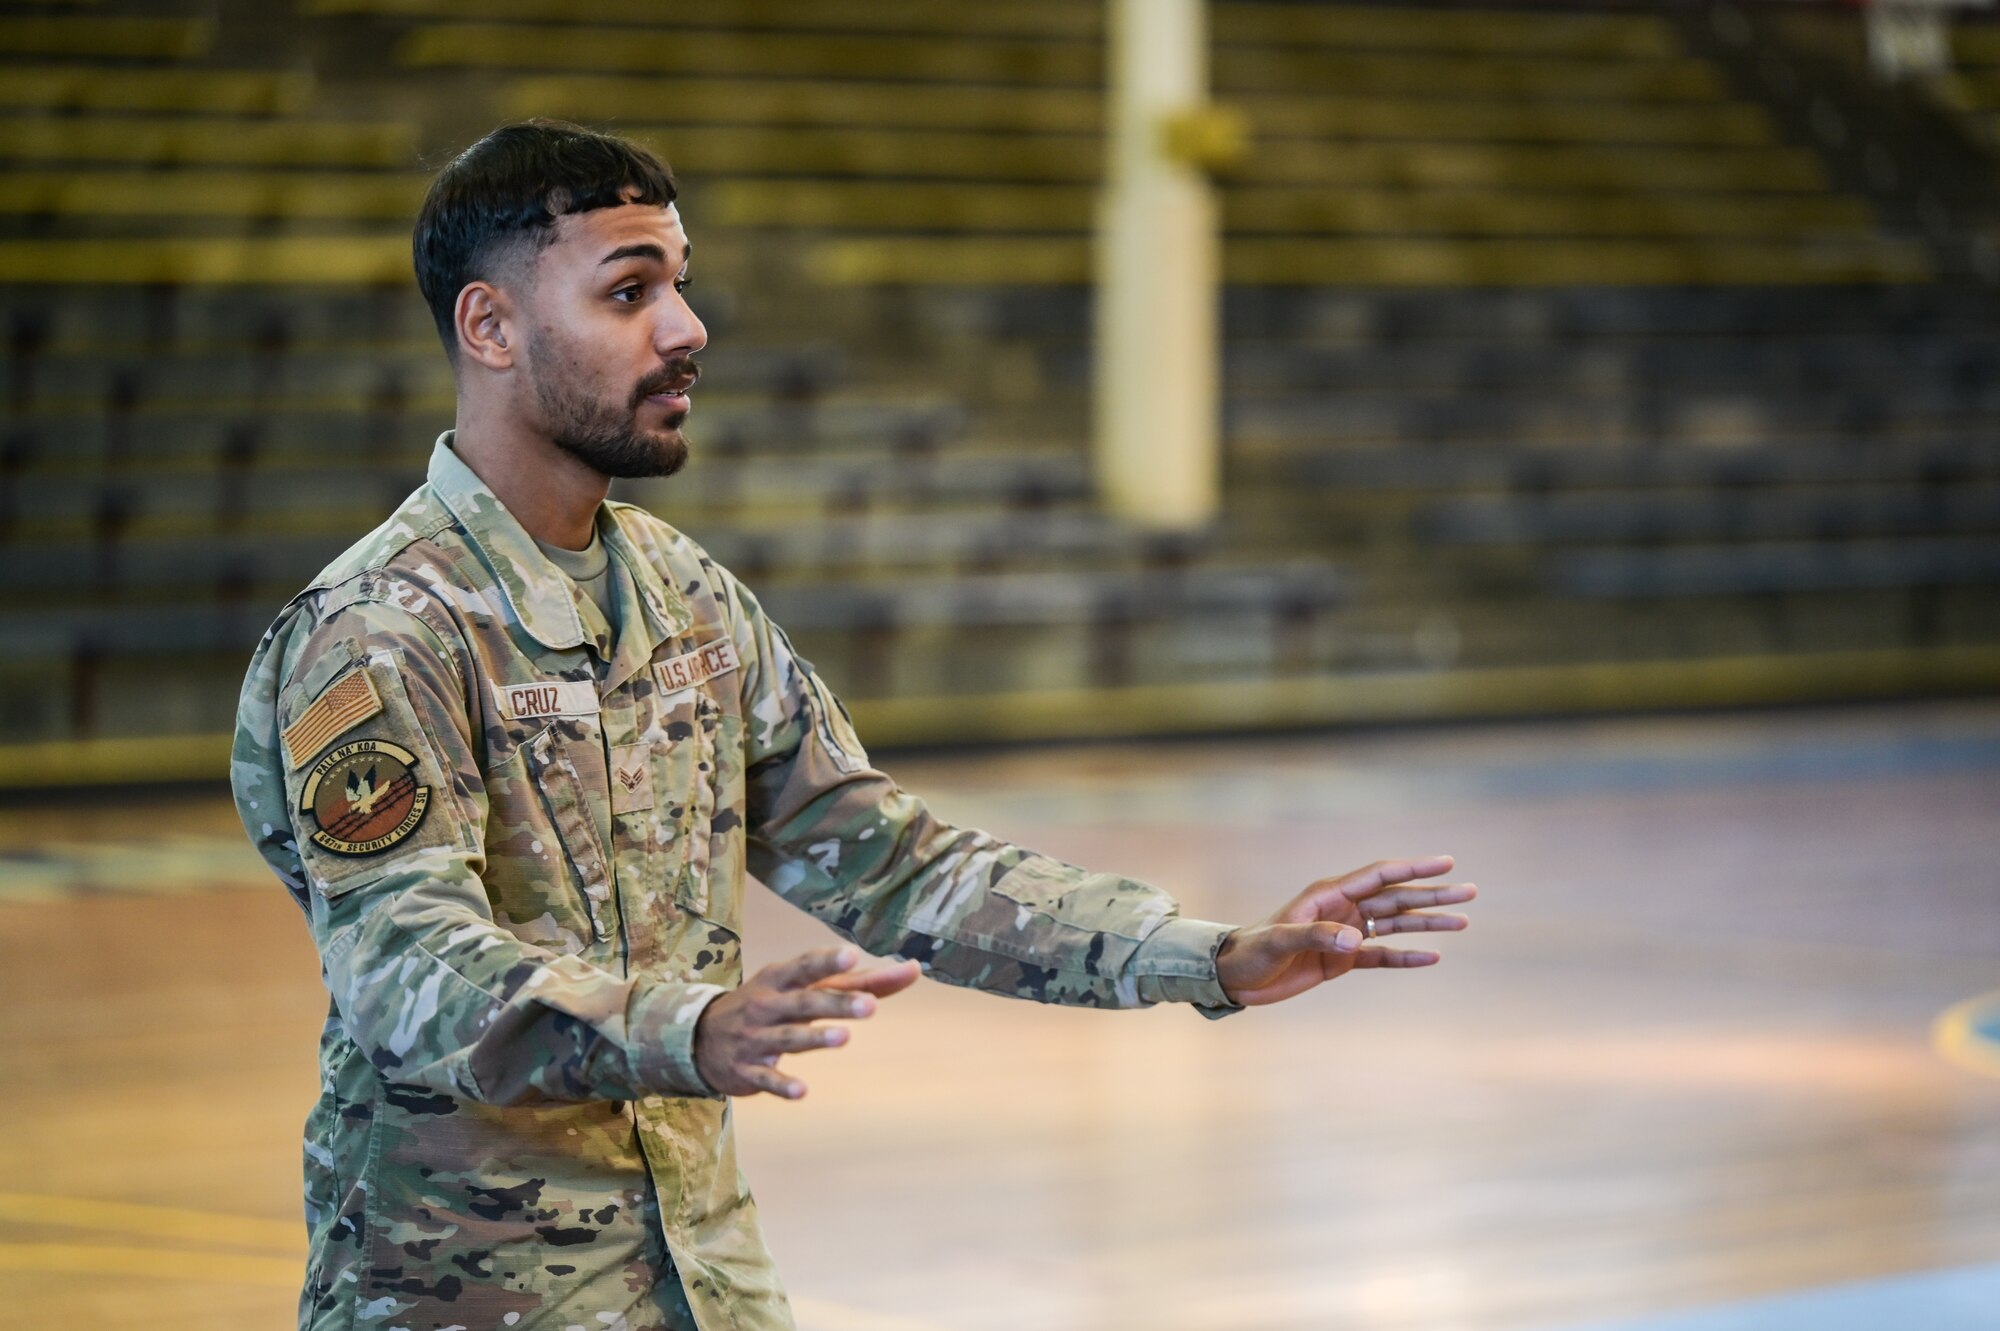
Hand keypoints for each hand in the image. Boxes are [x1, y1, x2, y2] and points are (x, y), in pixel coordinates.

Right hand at [693, 944, 920, 1098]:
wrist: (699, 1039)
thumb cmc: (769, 1004)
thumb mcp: (802, 987)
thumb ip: (858, 981)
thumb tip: (913, 969)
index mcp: (780, 979)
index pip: (806, 967)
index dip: (828, 961)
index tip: (853, 955)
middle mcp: (767, 1005)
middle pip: (805, 1002)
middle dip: (836, 1004)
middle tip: (871, 1006)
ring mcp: (756, 1039)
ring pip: (788, 1038)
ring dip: (815, 1038)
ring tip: (844, 1038)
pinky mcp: (748, 1071)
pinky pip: (766, 1079)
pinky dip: (782, 1085)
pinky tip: (803, 1091)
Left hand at [1214, 856, 1475, 1006]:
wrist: (1234, 975)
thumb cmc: (1251, 951)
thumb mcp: (1279, 941)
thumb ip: (1316, 936)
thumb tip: (1356, 940)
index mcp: (1328, 895)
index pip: (1379, 876)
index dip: (1413, 868)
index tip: (1446, 862)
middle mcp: (1342, 909)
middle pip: (1396, 898)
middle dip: (1432, 894)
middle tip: (1469, 892)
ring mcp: (1344, 934)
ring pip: (1394, 924)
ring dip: (1427, 923)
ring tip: (1463, 921)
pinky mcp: (1341, 960)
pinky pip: (1381, 956)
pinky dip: (1406, 956)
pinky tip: (1432, 957)